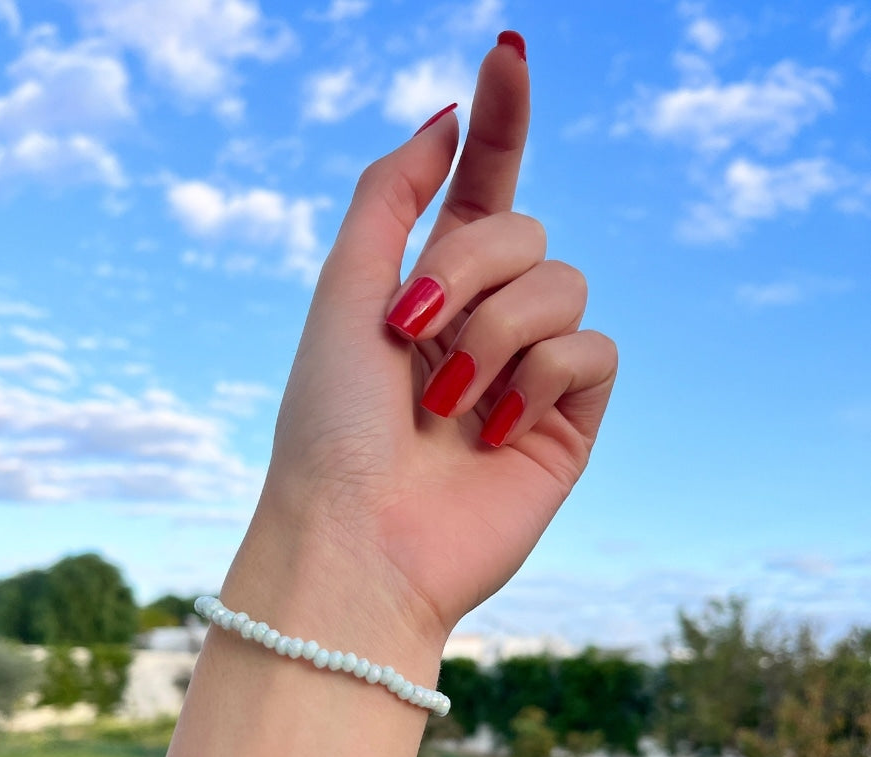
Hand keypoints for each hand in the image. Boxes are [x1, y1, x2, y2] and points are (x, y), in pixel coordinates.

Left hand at [241, 35, 616, 652]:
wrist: (359, 537)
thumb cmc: (333, 422)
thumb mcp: (344, 289)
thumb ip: (392, 194)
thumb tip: (448, 116)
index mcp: (429, 289)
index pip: (483, 189)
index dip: (501, 123)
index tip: (509, 49)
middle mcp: (484, 323)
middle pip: (525, 231)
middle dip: (467, 269)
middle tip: (412, 333)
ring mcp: (529, 372)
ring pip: (565, 285)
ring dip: (496, 335)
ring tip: (449, 405)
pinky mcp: (569, 420)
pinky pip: (594, 351)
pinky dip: (540, 379)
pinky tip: (495, 429)